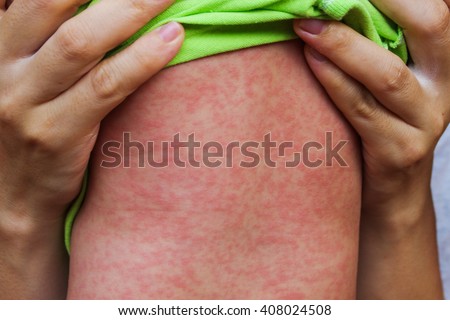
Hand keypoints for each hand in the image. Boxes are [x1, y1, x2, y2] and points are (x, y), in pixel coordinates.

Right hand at [0, 0, 183, 225]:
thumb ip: (47, 43)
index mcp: (1, 46)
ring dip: (132, 10)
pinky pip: (106, 87)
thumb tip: (95, 12)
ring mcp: (28, 103)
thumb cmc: (33, 129)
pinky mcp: (56, 135)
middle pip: (56, 6)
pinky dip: (142, 59)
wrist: (13, 198)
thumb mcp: (28, 79)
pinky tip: (173, 39)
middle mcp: (8, 69)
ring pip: (81, 43)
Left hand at [294, 0, 449, 217]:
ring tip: (306, 26)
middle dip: (384, 2)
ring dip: (343, 45)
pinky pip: (363, 110)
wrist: (389, 193)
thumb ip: (374, 48)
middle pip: (430, 26)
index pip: (434, 9)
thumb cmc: (379, 128)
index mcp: (442, 61)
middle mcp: (443, 86)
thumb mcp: (385, 83)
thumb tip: (329, 11)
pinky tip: (310, 60)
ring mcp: (425, 122)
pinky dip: (334, 81)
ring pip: (389, 74)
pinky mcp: (400, 151)